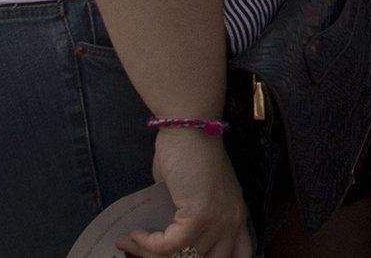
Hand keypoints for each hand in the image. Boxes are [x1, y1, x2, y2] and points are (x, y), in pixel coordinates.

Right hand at [117, 127, 249, 257]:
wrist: (190, 125)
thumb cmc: (189, 150)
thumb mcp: (196, 191)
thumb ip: (188, 217)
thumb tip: (164, 234)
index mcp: (237, 215)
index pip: (241, 255)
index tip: (182, 257)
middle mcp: (233, 222)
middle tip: (147, 254)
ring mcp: (218, 221)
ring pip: (183, 257)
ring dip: (149, 253)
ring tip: (130, 244)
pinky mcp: (199, 217)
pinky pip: (169, 246)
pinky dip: (147, 244)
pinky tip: (133, 235)